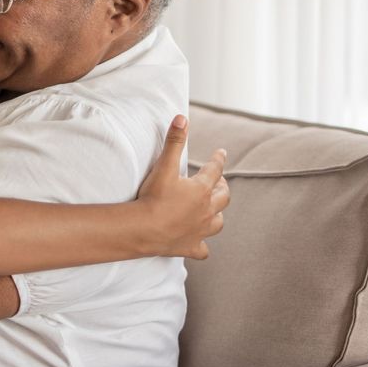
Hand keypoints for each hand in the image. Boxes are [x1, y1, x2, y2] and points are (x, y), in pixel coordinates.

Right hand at [136, 115, 228, 259]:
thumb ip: (174, 141)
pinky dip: (203, 245)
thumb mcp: (164, 166)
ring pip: (218, 222)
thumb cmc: (153, 197)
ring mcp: (200, 230)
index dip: (218, 159)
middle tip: (220, 182)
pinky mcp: (191, 246)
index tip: (221, 152)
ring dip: (218, 214)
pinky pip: (203, 249)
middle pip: (223, 196)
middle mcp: (206, 210)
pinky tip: (201, 244)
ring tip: (214, 210)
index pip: (215, 169)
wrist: (144, 229)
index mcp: (201, 189)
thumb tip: (182, 117)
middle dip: (223, 187)